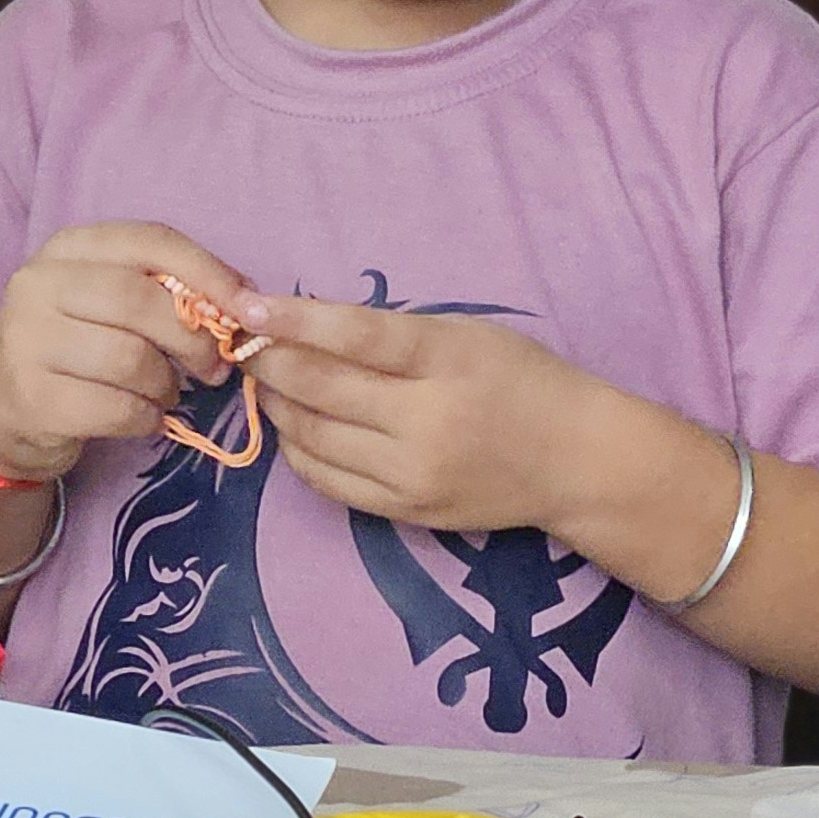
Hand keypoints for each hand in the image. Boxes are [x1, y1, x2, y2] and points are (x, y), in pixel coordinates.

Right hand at [0, 224, 258, 484]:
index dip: (210, 273)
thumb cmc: (76, 350)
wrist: (4, 413)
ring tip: (164, 393)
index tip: (250, 308)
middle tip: (214, 367)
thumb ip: (166, 292)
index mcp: (68, 248)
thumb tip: (245, 302)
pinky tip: (142, 416)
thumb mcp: (111, 304)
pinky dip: (145, 417)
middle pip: (142, 301)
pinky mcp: (30, 396)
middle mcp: (37, 284)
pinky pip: (117, 408)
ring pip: (131, 359)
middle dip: (194, 339)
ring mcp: (26, 339)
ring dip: (166, 385)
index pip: (152, 241)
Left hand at [236, 289, 621, 538]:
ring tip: (266, 383)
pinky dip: (298, 451)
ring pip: (313, 438)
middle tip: (244, 345)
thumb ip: (393, 332)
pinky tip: (295, 427)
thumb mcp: (466, 334)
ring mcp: (412, 474)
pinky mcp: (405, 511)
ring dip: (276, 406)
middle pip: (320, 389)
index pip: (353, 335)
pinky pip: (328, 481)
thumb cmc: (522, 379)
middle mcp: (426, 421)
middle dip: (268, 363)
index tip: (246, 306)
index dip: (291, 319)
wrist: (575, 461)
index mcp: (446, 360)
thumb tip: (306, 326)